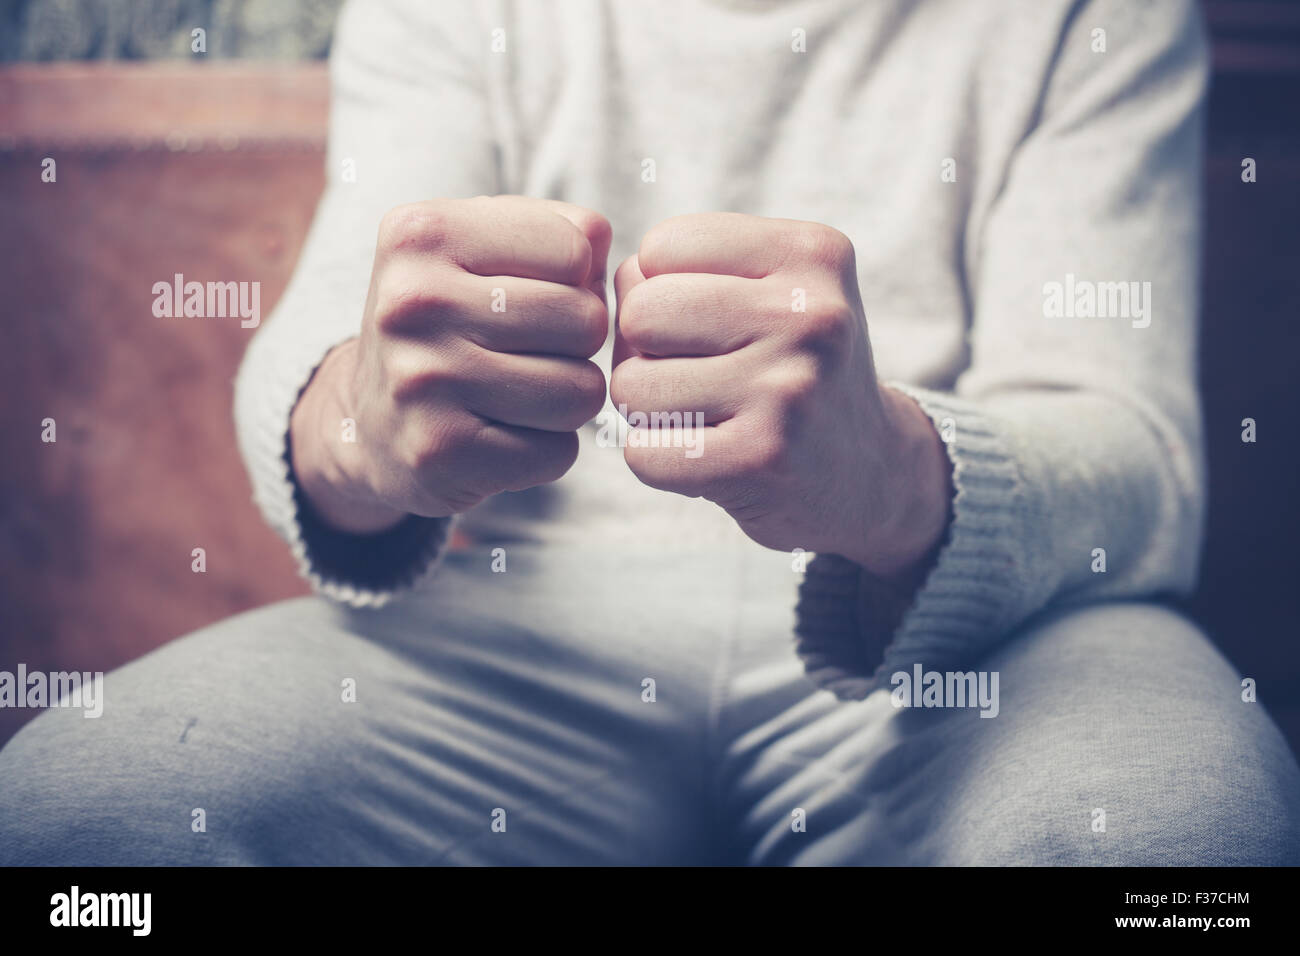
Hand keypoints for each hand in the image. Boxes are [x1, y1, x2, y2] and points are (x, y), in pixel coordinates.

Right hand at [290, 195, 610, 533]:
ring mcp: (423, 379)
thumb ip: (558, 232)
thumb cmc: (449, 327)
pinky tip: (501, 436)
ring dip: (568, 399)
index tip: (532, 297)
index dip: (577, 279)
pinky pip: (559, 452)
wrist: (370, 427)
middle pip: (586, 320)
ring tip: (517, 393)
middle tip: (527, 353)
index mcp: (423, 233)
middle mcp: (414, 301)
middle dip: (578, 343)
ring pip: (582, 390)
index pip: (577, 246)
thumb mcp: (478, 253)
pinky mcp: (440, 450)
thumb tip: (610, 261)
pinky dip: (546, 450)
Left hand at [611, 212, 952, 577]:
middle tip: (694, 374)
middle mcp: (809, 315)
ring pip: (632, 386)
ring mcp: (787, 390)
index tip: (704, 323)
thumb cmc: (797, 369)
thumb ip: (693, 267)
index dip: (660, 289)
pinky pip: (644, 451)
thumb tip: (620, 276)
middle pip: (640, 314)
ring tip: (706, 414)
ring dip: (650, 409)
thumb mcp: (779, 289)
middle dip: (645, 350)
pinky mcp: (760, 460)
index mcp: (812, 254)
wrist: (872, 472)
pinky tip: (710, 456)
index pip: (661, 246)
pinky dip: (660, 459)